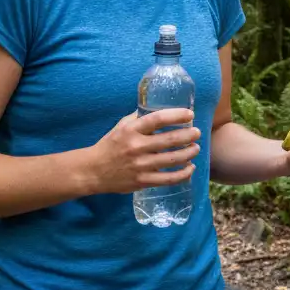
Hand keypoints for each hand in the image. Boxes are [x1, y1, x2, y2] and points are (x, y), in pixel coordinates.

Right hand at [84, 108, 199, 194]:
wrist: (92, 171)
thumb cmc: (110, 145)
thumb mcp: (122, 126)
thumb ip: (140, 118)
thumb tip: (160, 108)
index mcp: (132, 130)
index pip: (158, 119)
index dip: (177, 115)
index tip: (190, 114)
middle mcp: (137, 147)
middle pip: (170, 139)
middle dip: (189, 135)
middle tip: (197, 133)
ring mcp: (140, 165)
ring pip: (172, 159)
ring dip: (189, 153)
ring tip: (196, 148)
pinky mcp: (142, 181)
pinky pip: (168, 179)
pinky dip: (183, 174)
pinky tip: (190, 168)